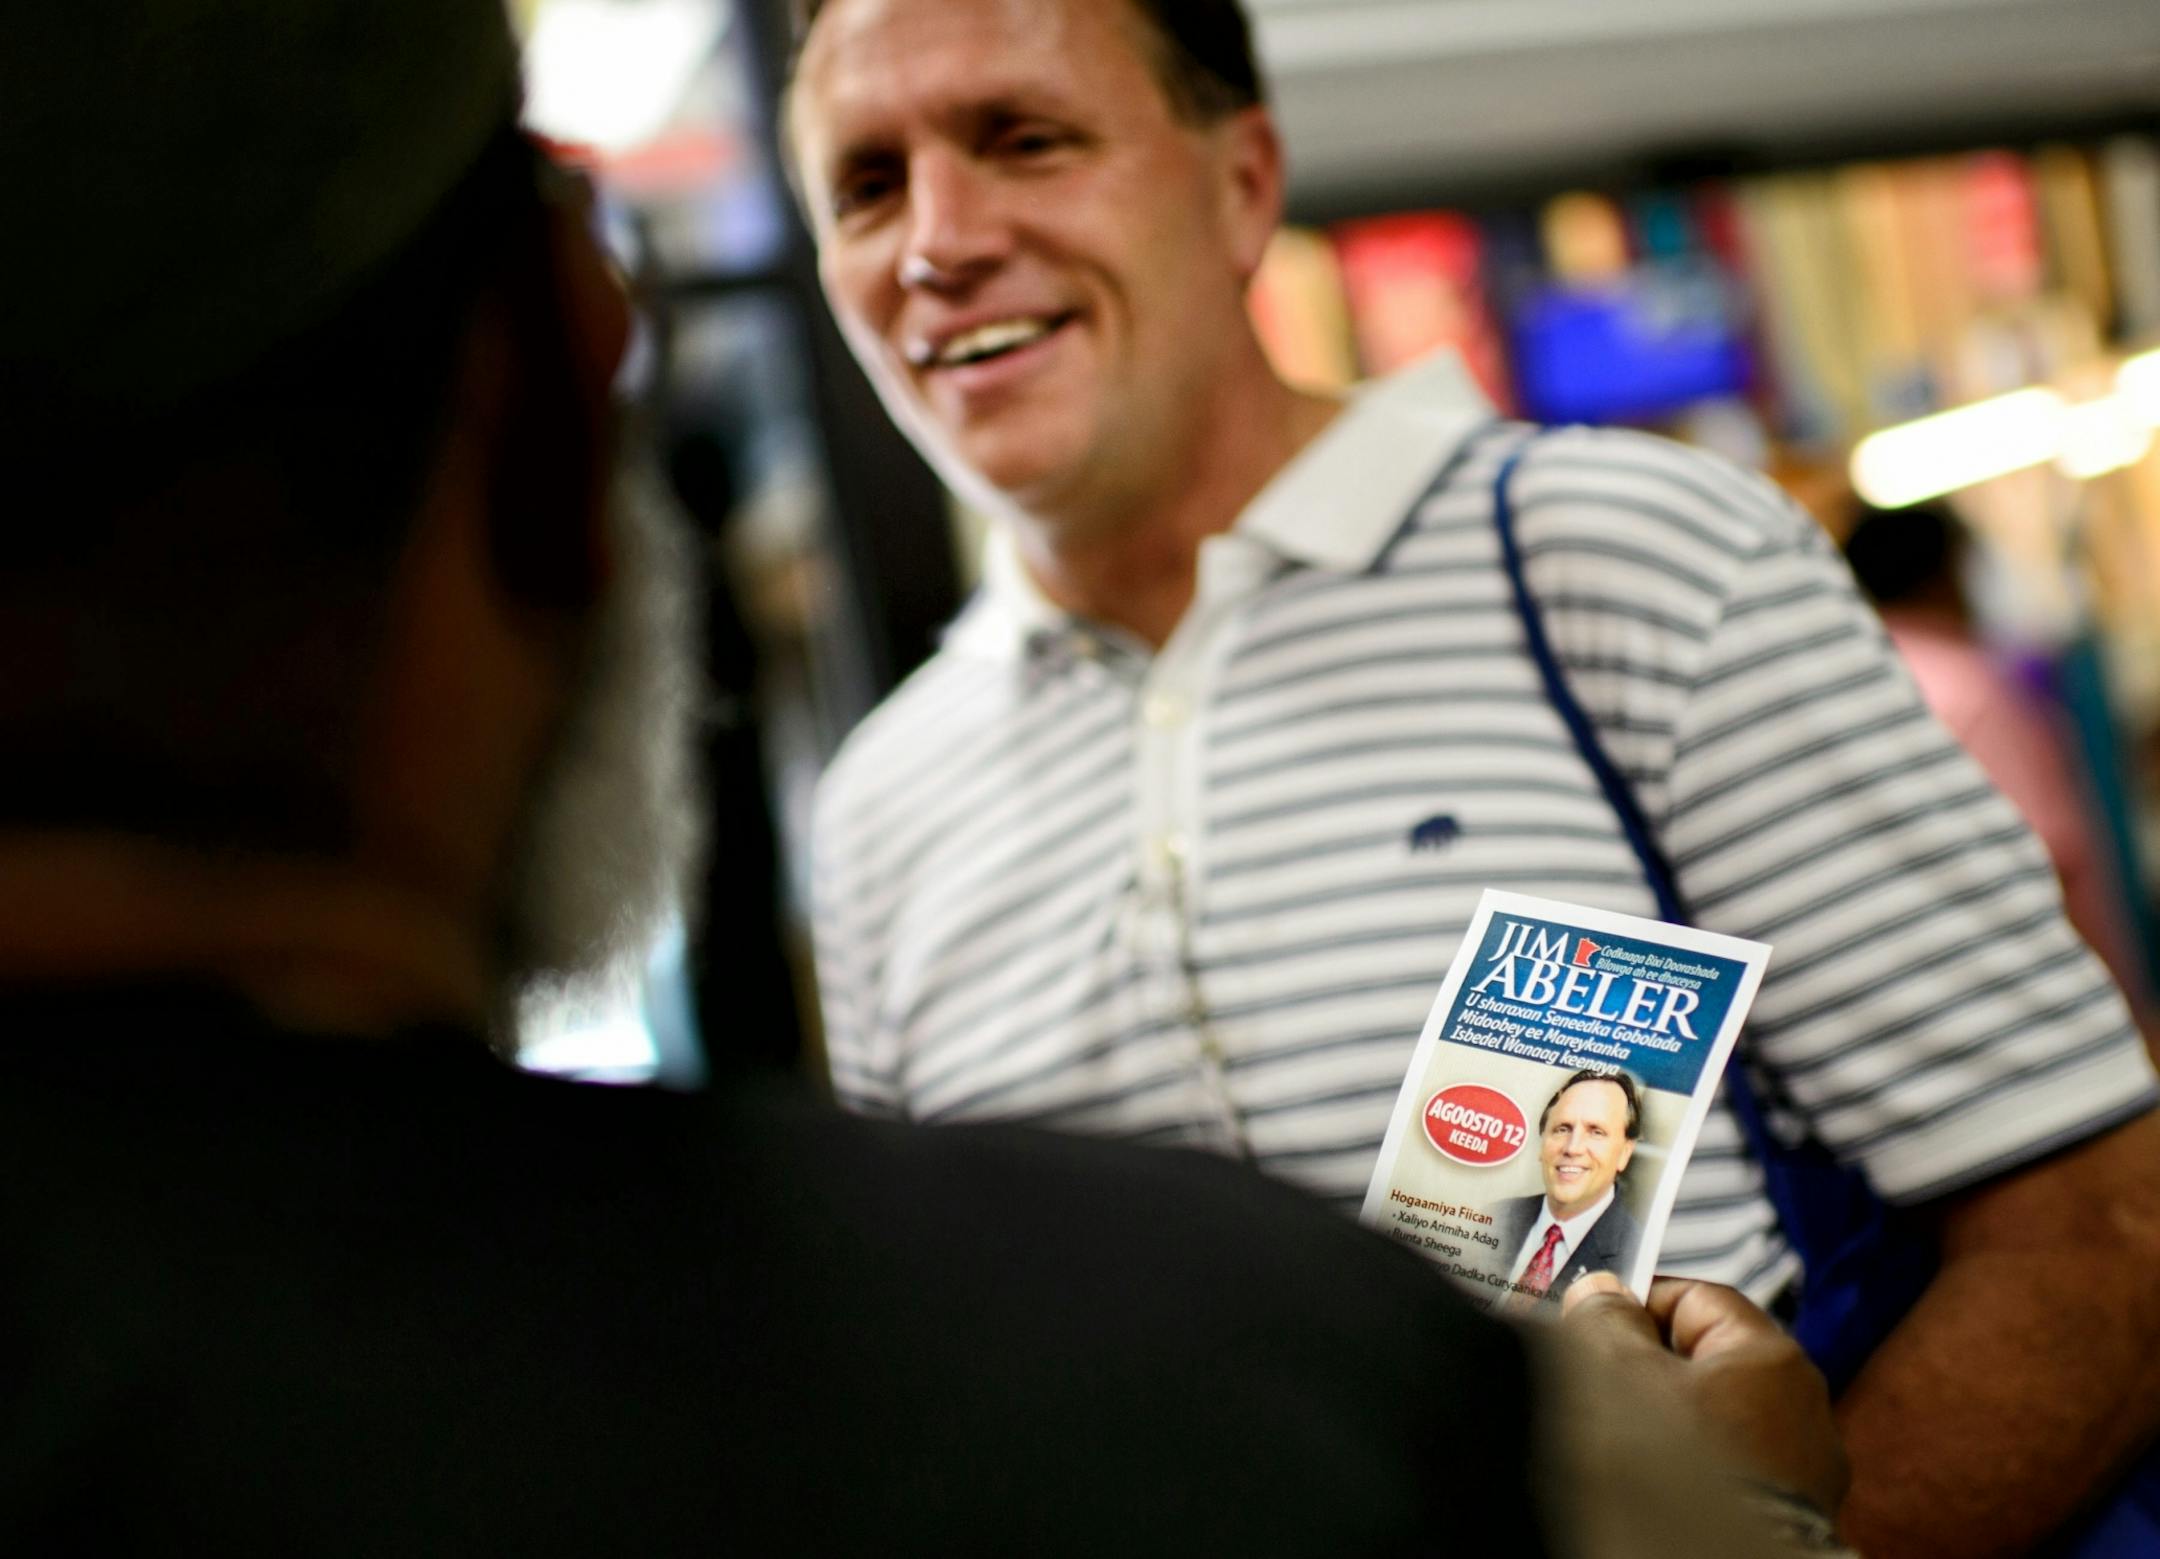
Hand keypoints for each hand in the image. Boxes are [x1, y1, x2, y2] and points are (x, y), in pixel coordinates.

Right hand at [1562, 1273, 1847, 1516]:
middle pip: (1706, 1362)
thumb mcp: (1618, 1370)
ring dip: (1672, 1427)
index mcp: (1773, 1355)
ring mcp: (1802, 1471)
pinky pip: (1730, 1471)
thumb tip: (1600, 1293)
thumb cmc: (1676, 1473)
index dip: (1637, 1305)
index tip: (1596, 1324)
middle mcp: (1804, 1409)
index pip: (1695, 1297)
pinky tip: (1661, 1488)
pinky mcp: (1791, 1518)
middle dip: (1651, 1373)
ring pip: (1716, 1421)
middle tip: (1604, 1388)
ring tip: (1629, 1448)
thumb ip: (1606, 1317)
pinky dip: (1696, 1475)